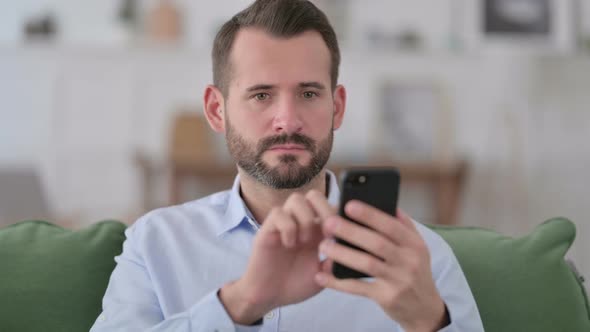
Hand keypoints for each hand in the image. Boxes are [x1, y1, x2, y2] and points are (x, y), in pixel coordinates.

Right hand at [219, 190, 334, 324]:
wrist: (268, 297)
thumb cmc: (294, 285)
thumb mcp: (322, 274)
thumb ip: (335, 260)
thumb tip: (351, 248)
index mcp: (317, 231)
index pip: (331, 207)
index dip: (340, 215)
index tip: (345, 234)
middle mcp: (300, 223)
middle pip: (314, 195)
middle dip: (325, 210)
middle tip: (327, 232)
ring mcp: (283, 224)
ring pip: (296, 199)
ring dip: (305, 218)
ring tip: (306, 241)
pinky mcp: (267, 229)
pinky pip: (278, 213)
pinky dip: (288, 227)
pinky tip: (289, 244)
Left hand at [315, 201, 448, 331]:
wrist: (424, 308)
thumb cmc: (414, 271)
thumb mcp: (416, 248)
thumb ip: (402, 226)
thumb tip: (386, 202)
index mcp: (415, 244)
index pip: (392, 225)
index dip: (370, 215)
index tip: (349, 205)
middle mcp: (409, 261)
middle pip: (377, 243)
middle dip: (351, 232)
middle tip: (328, 223)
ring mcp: (399, 281)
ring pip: (367, 264)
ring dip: (342, 255)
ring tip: (324, 246)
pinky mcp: (387, 298)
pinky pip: (358, 288)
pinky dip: (338, 283)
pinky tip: (321, 276)